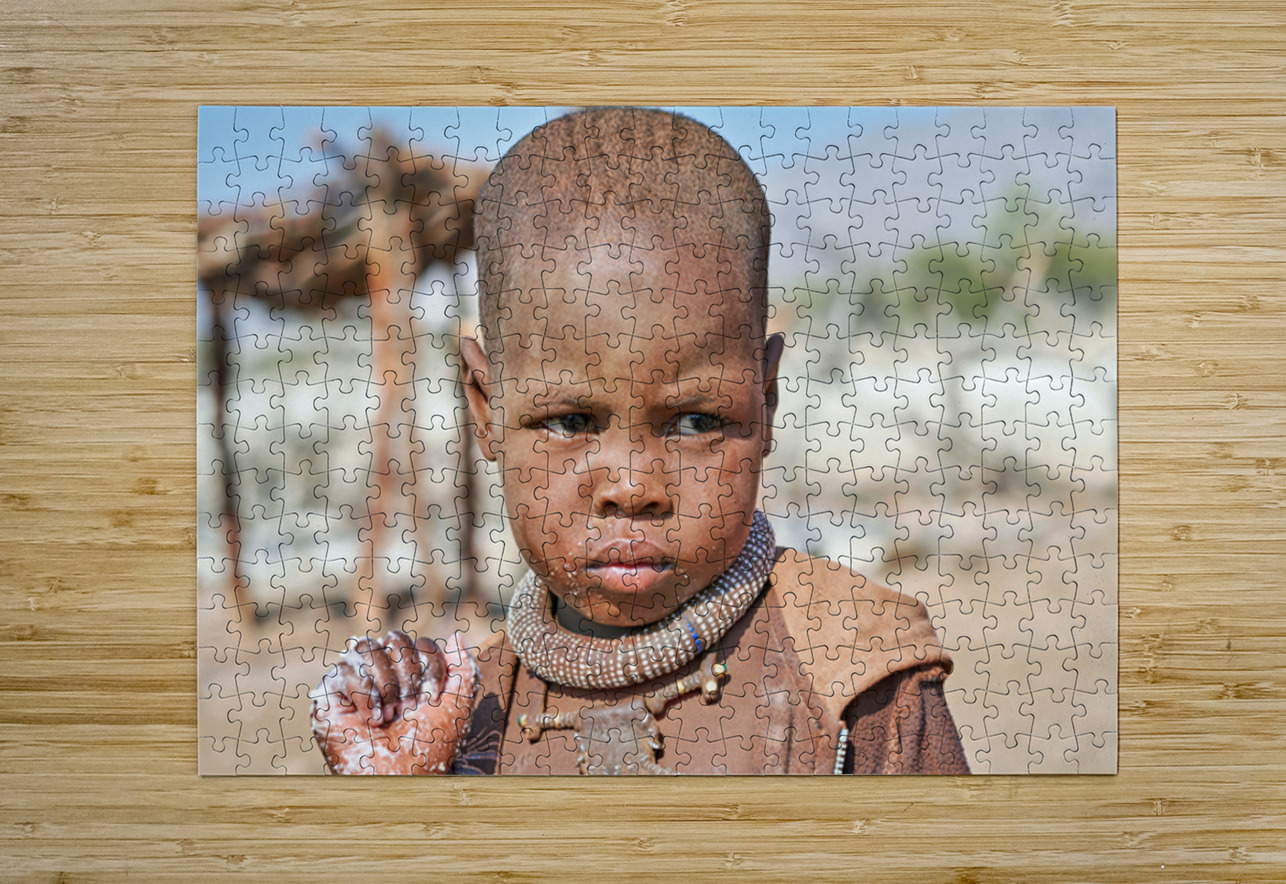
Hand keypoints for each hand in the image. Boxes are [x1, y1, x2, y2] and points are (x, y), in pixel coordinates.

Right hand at [310, 630, 478, 774]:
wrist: (398, 779)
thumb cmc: (427, 747)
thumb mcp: (457, 708)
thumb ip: (464, 670)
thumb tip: (455, 636)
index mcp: (412, 673)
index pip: (423, 643)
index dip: (432, 668)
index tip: (431, 700)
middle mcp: (383, 672)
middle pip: (395, 638)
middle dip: (408, 675)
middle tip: (408, 708)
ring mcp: (355, 679)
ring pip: (366, 646)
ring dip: (386, 684)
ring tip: (389, 715)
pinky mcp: (329, 693)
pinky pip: (342, 668)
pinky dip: (362, 694)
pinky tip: (371, 719)